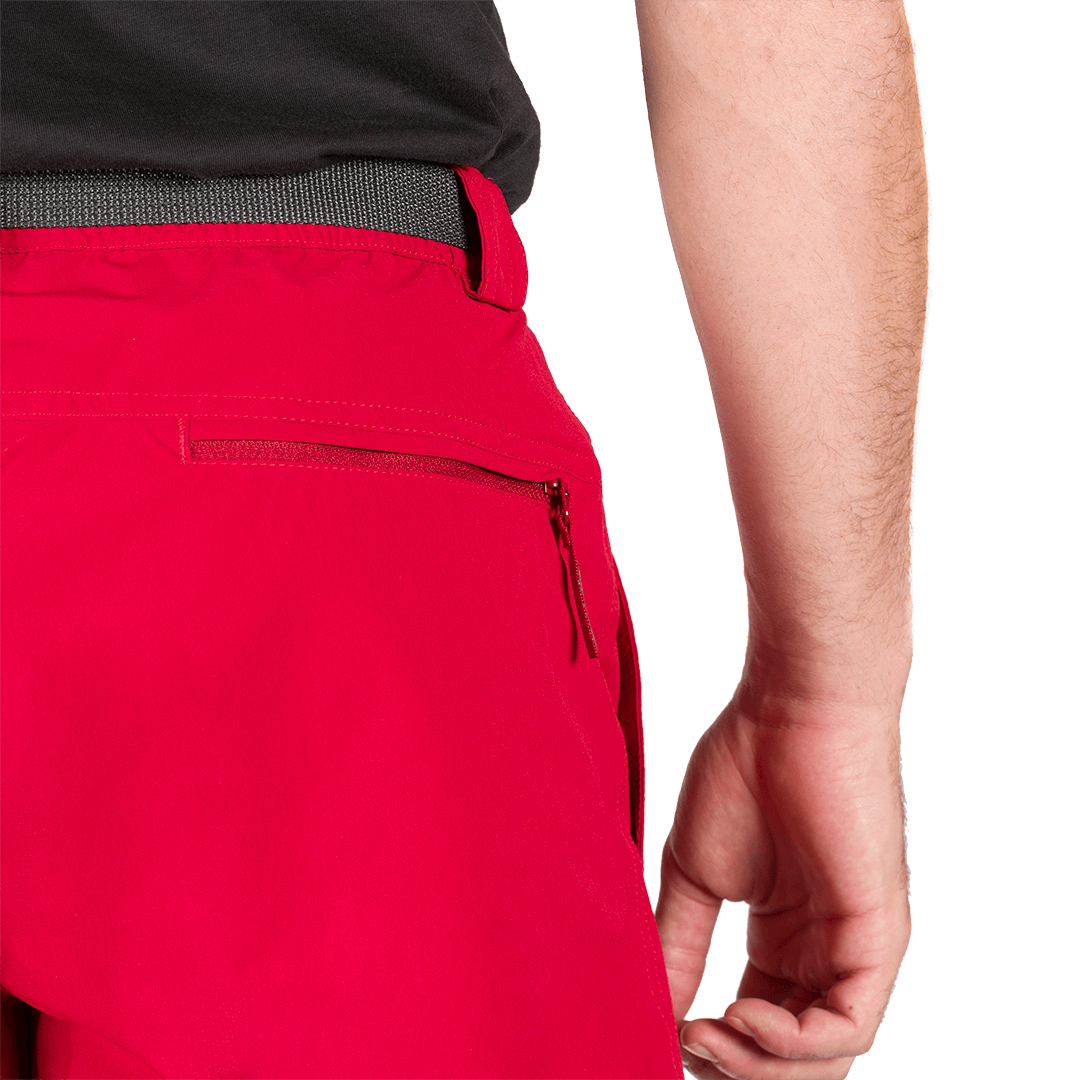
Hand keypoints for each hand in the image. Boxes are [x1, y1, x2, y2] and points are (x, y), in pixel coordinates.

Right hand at [655, 684, 910, 1078]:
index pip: (760, 1028)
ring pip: (825, 1059)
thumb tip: (650, 1009)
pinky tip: (741, 1015)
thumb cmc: (743, 770)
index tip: (663, 1035)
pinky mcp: (879, 939)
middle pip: (795, 1059)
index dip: (714, 1049)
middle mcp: (826, 954)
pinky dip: (793, 1042)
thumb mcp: (695, 872)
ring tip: (705, 1035)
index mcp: (787, 940)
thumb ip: (677, 943)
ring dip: (759, 1065)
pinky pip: (848, 1026)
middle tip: (684, 1045)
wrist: (788, 710)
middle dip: (736, 1070)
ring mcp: (857, 950)